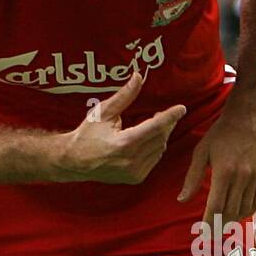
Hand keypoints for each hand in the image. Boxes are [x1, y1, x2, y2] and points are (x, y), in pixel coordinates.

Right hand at [52, 72, 185, 183]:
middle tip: (163, 113)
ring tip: (154, 124)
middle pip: (160, 137)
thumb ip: (124, 96)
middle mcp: (131, 160)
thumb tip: (138, 76)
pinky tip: (147, 140)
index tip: (182, 108)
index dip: (170, 116)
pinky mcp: (136, 178)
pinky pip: (154, 159)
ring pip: (159, 149)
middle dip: (165, 124)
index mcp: (124, 143)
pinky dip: (155, 148)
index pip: (155, 127)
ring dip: (160, 135)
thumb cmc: (86, 134)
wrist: (74, 161)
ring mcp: (134, 172)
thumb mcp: (103, 112)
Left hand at [177, 102, 255, 227]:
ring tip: (223, 223)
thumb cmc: (220, 132)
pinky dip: (248, 210)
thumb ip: (192, 178)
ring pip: (246, 208)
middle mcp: (243, 175)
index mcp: (224, 171)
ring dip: (234, 219)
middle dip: (219, 225)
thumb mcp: (201, 152)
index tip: (202, 232)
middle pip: (231, 211)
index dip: (209, 223)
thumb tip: (182, 200)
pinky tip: (239, 211)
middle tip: (211, 232)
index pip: (216, 206)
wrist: (249, 115)